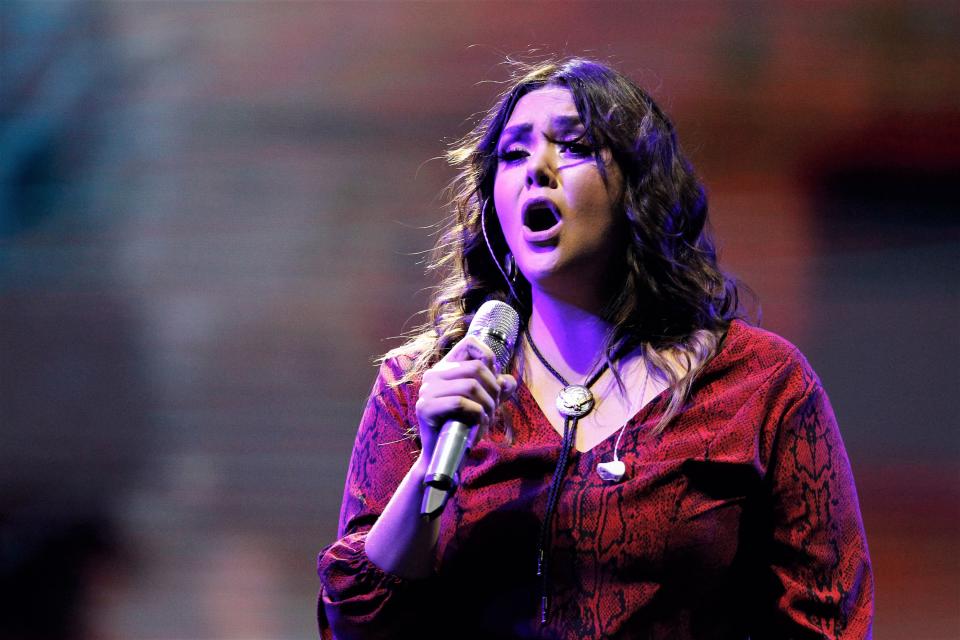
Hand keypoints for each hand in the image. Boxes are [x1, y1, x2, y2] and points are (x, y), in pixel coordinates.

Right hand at [414, 335, 516, 460]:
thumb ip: (498, 389)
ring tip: (487, 419)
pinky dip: (476, 414)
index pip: (471, 343)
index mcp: (446, 367)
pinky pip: (460, 402)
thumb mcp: (485, 403)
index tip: (493, 381)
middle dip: (493, 390)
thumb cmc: (463, 427)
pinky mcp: (425, 407)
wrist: (443, 456)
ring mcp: (427, 390)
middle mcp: (433, 374)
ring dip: (488, 405)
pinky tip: (478, 426)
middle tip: (493, 410)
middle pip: (476, 367)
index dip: (489, 357)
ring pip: (471, 385)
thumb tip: (508, 381)